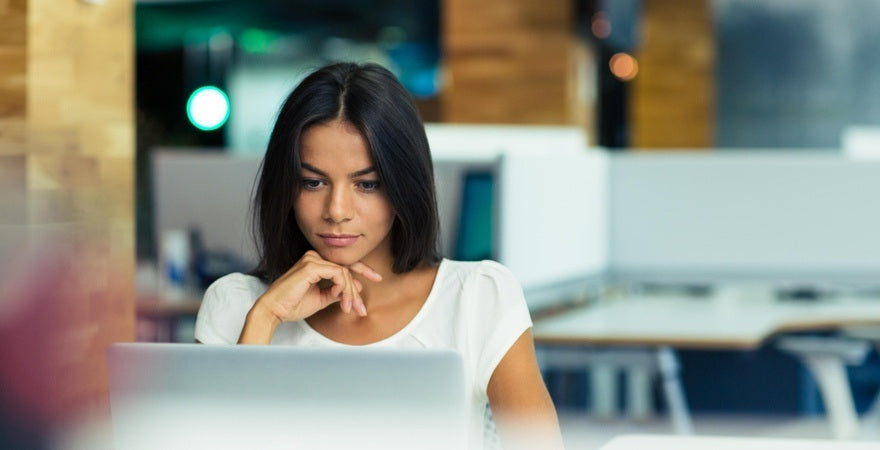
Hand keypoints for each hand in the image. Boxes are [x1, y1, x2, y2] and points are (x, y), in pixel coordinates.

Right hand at [255, 251, 381, 322]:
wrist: (274, 311)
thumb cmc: (293, 305)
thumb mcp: (321, 298)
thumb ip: (337, 292)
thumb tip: (356, 288)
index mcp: (315, 262)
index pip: (343, 264)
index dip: (363, 270)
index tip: (377, 278)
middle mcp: (314, 257)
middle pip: (347, 269)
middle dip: (357, 290)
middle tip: (362, 308)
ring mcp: (313, 259)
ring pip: (345, 273)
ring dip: (350, 293)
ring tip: (349, 309)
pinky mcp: (312, 266)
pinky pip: (339, 274)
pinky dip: (344, 288)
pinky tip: (341, 300)